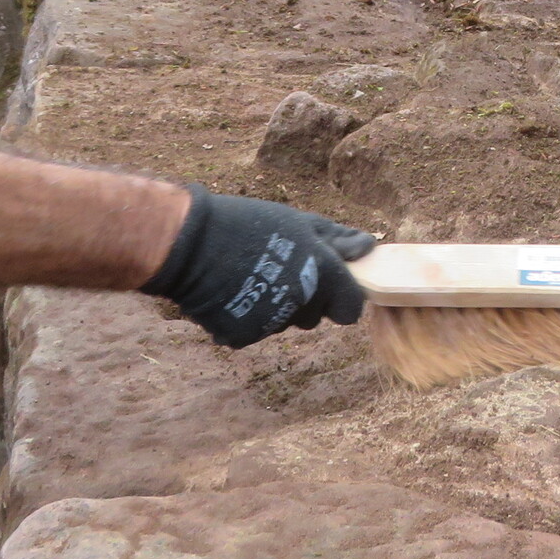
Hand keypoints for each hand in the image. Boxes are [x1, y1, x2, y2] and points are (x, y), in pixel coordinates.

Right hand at [144, 188, 375, 346]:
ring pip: (284, 323)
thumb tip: (369, 245)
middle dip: (305, 299)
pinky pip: (254, 331)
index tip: (328, 286)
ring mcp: (272, 323)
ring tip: (251, 277)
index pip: (351, 309)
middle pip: (315, 316)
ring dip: (276, 307)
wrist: (190, 244)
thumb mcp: (298, 221)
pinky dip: (247, 317)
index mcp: (322, 274)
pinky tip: (232, 293)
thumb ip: (336, 239)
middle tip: (279, 272)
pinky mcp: (243, 336)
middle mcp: (302, 303)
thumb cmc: (247, 224)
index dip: (342, 298)